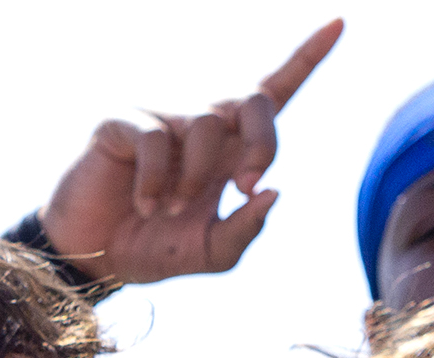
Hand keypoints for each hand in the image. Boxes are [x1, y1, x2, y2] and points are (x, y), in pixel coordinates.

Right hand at [37, 20, 340, 285]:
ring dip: (195, 178)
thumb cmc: (153, 247)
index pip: (274, 92)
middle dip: (263, 142)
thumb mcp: (211, 252)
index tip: (339, 24)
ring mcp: (162, 117)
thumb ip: (246, 230)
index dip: (306, 58)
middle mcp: (201, 123)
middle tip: (247, 185)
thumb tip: (271, 191)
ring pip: (207, 124)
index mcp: (230, 148)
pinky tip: (144, 205)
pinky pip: (157, 139)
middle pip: (254, 99)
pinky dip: (157, 182)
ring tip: (169, 210)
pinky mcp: (123, 121)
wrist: (94, 256)